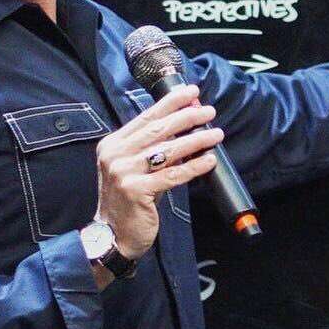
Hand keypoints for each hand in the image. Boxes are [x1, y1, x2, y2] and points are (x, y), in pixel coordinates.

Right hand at [93, 83, 222, 260]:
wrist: (113, 235)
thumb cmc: (129, 201)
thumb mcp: (134, 169)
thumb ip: (152, 149)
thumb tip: (185, 127)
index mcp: (113, 144)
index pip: (146, 117)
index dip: (170, 103)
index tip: (191, 92)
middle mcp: (115, 155)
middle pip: (158, 130)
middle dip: (187, 117)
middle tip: (209, 112)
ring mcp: (123, 172)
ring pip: (168, 150)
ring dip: (195, 140)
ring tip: (215, 134)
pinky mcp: (135, 190)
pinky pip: (173, 175)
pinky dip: (194, 166)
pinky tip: (208, 160)